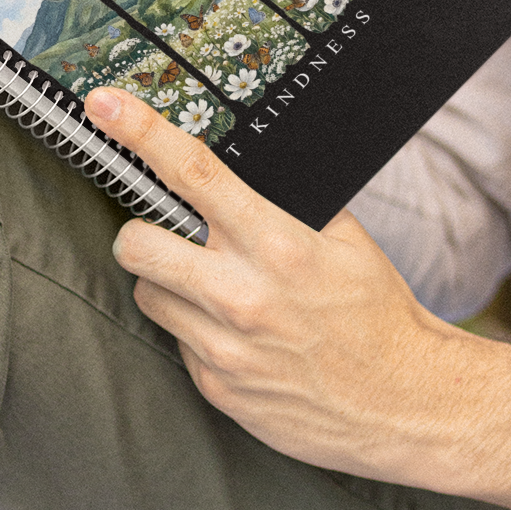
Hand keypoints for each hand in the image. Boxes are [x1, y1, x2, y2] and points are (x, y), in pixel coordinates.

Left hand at [85, 86, 510, 509]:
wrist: (406, 404)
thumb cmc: (378, 316)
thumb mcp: (347, 242)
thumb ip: (288, 206)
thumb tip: (240, 172)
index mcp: (278, 244)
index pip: (194, 173)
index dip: (141, 132)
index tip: (105, 105)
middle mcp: (242, 295)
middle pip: (136, 242)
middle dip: (142, 231)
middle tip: (166, 234)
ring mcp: (224, 347)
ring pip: (148, 294)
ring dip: (168, 284)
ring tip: (216, 292)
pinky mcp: (217, 387)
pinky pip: (177, 342)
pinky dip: (196, 332)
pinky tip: (241, 338)